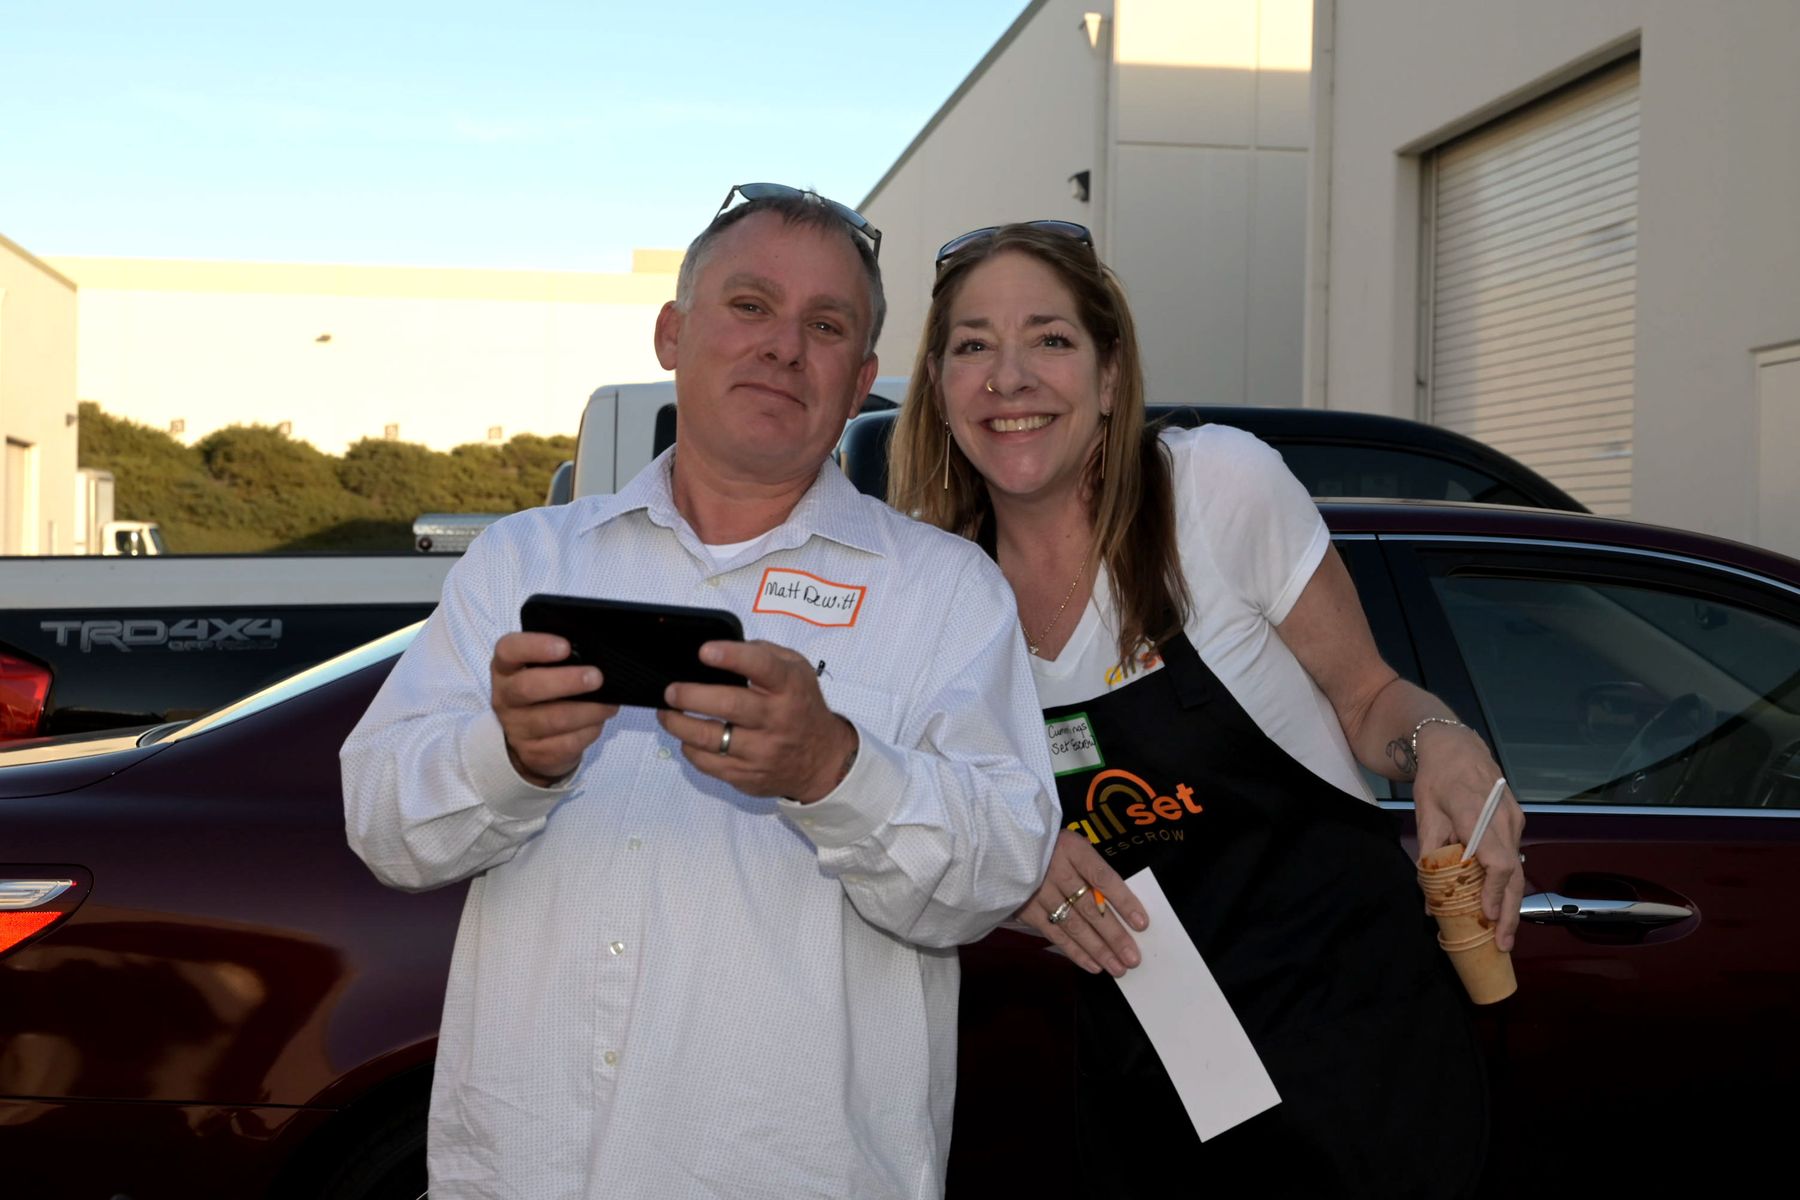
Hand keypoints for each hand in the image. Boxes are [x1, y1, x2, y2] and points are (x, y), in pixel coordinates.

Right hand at [490, 632, 617, 785]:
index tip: (565, 646)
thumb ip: (562, 659)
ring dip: (588, 711)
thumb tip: (596, 655)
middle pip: (528, 687)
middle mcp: (506, 697)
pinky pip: (567, 742)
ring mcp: (517, 728)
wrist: (533, 740)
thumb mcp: (544, 670)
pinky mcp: (534, 753)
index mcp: (506, 668)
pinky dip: (589, 731)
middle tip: (596, 677)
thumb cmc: (546, 693)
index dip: (535, 646)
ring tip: (609, 704)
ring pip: (554, 719)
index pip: (509, 650)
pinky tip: (598, 722)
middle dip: (567, 681)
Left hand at [658, 640, 856, 802]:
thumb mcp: (797, 671)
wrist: (823, 760)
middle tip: (671, 690)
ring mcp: (762, 752)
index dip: (731, 657)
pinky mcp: (748, 776)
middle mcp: (777, 719)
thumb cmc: (801, 706)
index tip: (704, 651)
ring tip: (666, 713)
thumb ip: (764, 654)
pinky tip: (687, 736)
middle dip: (691, 695)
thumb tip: (723, 647)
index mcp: (789, 687)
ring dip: (679, 724)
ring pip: (710, 739)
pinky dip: (690, 747)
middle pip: (729, 705)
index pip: (762, 667)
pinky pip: (708, 763)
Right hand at [1015, 830, 1148, 976]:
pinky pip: (1055, 934)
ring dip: (1098, 949)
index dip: (1123, 901)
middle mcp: (1056, 870)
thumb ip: (1091, 869)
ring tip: (1118, 968)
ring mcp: (1039, 891)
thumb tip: (1120, 904)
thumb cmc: (1049, 847)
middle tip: (1133, 958)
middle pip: (1090, 907)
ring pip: (1074, 925)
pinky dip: (1075, 952)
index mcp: (1073, 849)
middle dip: (1114, 935)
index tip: (1142, 923)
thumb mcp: (1073, 845)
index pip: (1103, 877)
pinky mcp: (1026, 908)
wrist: (1003, 845)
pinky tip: (1093, 965)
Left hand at [1411, 722, 1525, 950]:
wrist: (1456, 745)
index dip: (1493, 892)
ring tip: (1502, 934)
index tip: (1486, 917)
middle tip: (1502, 944)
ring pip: (1517, 868)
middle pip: (1512, 873)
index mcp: (1476, 813)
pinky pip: (1515, 857)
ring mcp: (1514, 819)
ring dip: (1511, 902)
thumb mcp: (1425, 814)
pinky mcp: (1516, 821)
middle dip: (1508, 912)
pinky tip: (1500, 904)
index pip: (1495, 860)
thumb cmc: (1436, 779)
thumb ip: (1429, 856)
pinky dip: (1509, 883)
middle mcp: (1502, 818)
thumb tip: (1429, 901)